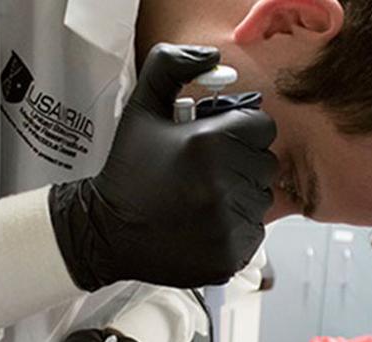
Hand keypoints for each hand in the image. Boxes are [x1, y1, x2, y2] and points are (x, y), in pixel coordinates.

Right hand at [49, 43, 277, 290]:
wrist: (106, 232)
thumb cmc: (127, 172)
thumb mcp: (142, 108)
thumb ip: (172, 67)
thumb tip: (211, 57)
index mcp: (207, 144)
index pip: (262, 127)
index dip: (239, 133)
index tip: (215, 144)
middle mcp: (221, 185)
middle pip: (265, 164)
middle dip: (240, 164)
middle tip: (205, 173)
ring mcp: (226, 225)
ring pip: (261, 199)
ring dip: (239, 197)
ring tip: (201, 199)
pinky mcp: (229, 256)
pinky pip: (254, 233)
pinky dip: (235, 229)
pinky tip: (203, 224)